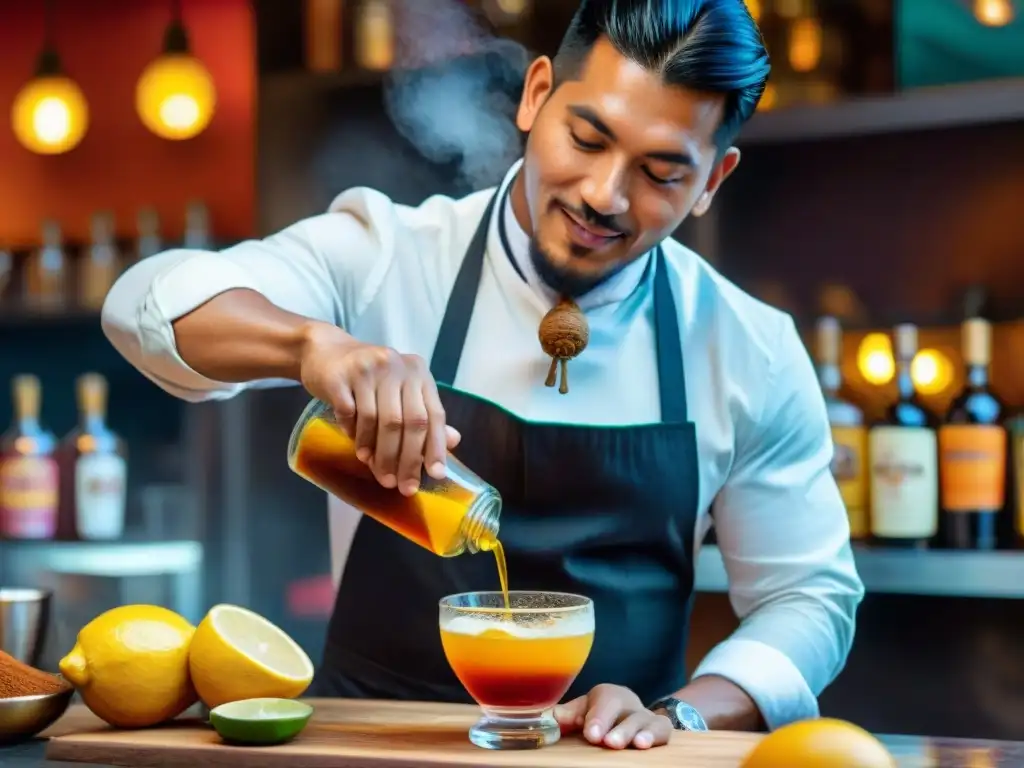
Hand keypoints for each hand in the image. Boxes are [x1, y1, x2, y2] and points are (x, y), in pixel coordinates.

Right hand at [299, 323, 459, 494]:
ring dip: (379, 453)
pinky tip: (358, 450)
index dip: (435, 447)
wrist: (326, 351)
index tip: (435, 475)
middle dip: (406, 459)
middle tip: (401, 485)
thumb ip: (424, 415)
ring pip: (379, 421)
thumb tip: (454, 441)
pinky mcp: (340, 376)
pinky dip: (355, 435)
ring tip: (379, 472)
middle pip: (408, 422)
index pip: (433, 414)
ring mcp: (368, 369)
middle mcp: (396, 367)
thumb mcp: (400, 391)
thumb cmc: (370, 378)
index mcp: (418, 372)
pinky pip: (350, 414)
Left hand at [554, 684, 672, 749]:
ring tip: (636, 744)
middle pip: (625, 710)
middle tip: (609, 742)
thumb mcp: (584, 712)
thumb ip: (568, 715)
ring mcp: (646, 716)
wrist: (629, 715)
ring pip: (646, 720)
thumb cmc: (601, 715)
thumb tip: (548, 718)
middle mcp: (628, 703)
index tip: (591, 734)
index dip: (599, 716)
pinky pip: (663, 730)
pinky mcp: (661, 729)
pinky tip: (648, 745)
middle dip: (619, 727)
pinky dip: (656, 736)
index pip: (604, 700)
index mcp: (607, 696)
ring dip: (638, 732)